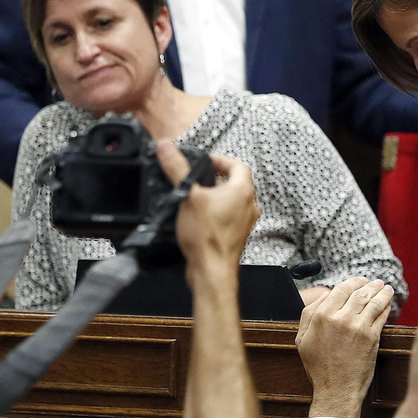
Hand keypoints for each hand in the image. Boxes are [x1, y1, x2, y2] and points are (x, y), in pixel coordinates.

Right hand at [159, 140, 260, 274]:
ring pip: (234, 201)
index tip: (206, 160)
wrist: (212, 271)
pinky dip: (218, 213)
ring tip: (198, 197)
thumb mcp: (188, 196)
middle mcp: (249, 206)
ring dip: (218, 196)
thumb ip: (177, 169)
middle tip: (200, 177)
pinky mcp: (237, 236)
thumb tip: (167, 147)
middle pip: (237, 183)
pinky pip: (229, 218)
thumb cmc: (206, 237)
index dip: (221, 159)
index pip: (238, 165)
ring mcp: (245, 223)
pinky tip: (200, 219)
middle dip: (218, 178)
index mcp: (242, 191)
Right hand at [297, 277, 395, 417]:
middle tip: (376, 282)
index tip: (361, 281)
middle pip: (359, 292)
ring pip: (373, 301)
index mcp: (322, 316)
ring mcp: (358, 326)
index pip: (341, 289)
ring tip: (386, 288)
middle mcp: (340, 318)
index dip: (354, 282)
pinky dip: (386, 306)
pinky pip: (381, 315)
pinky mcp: (372, 336)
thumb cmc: (319, 368)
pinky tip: (388, 303)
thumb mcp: (302, 340)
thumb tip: (323, 295)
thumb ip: (308, 314)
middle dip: (370, 285)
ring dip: (382, 292)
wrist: (336, 389)